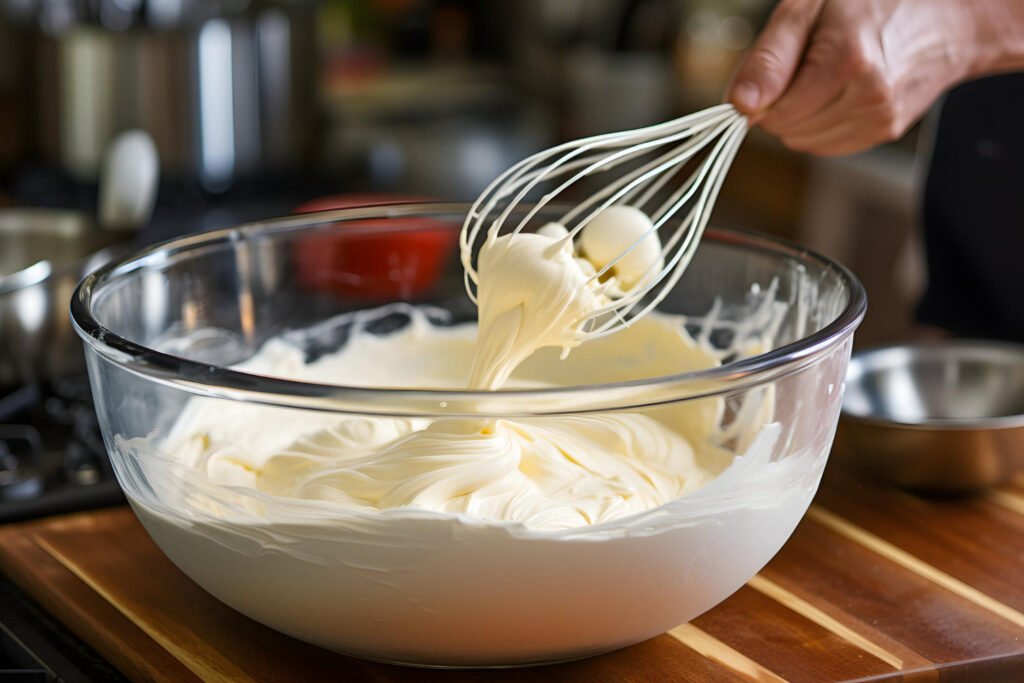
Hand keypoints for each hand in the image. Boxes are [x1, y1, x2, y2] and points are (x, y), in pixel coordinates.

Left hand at [727, 0, 995, 155]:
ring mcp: (880, 120)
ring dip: (802, 114)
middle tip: (810, 61)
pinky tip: (841, 90)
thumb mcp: (809, 8)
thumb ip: (769, 58)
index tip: (782, 63)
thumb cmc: (874, 1)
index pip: (772, 113)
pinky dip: (822, 122)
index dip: (765, 91)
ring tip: (829, 72)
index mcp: (846, 63)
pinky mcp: (885, 132)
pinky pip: (826, 144)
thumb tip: (741, 106)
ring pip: (803, 141)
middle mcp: (868, 98)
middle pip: (786, 129)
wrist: (946, 15)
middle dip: (784, 100)